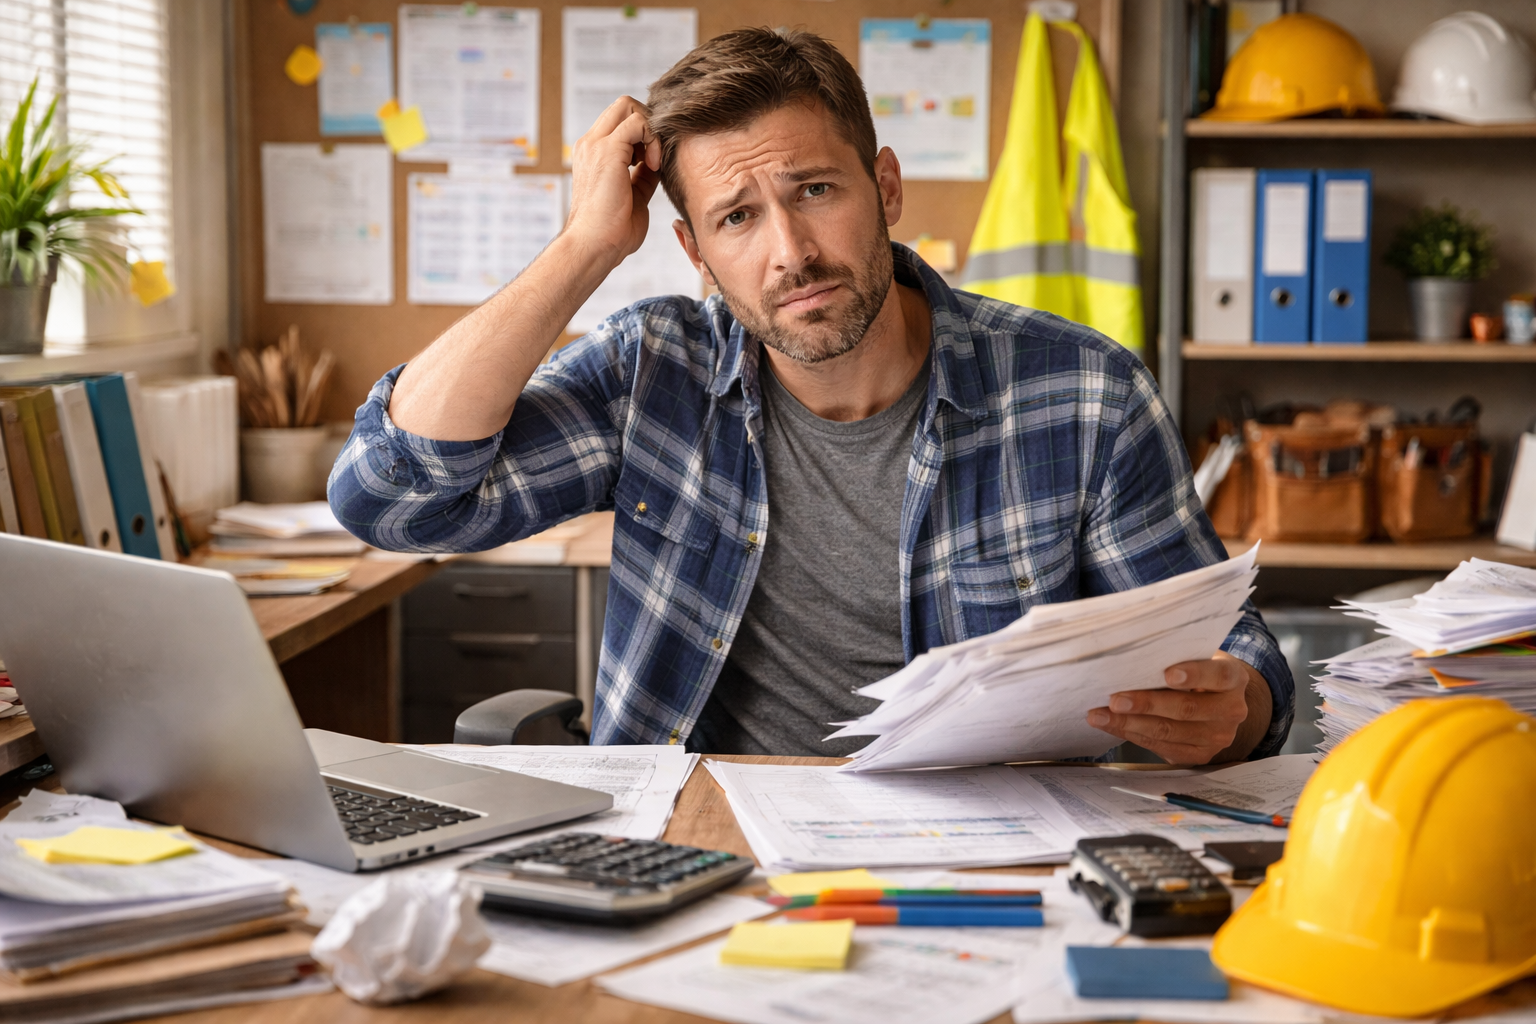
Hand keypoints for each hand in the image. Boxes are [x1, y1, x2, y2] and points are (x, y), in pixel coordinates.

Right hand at [565, 95, 661, 263]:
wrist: (595, 246)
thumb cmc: (612, 232)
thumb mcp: (634, 195)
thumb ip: (643, 175)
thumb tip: (658, 163)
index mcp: (594, 154)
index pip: (620, 122)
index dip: (644, 133)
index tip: (653, 161)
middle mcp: (591, 144)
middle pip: (624, 105)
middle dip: (650, 123)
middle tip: (656, 155)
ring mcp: (596, 145)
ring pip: (629, 106)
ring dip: (652, 131)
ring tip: (654, 163)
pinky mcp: (608, 150)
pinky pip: (638, 121)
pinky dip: (653, 139)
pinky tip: (654, 165)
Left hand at [1085, 652, 1271, 764]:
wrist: (1219, 703)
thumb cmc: (1198, 671)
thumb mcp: (1197, 657)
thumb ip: (1177, 656)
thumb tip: (1131, 656)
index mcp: (1234, 679)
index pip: (1218, 675)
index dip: (1194, 674)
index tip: (1168, 674)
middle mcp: (1231, 710)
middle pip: (1186, 708)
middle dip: (1146, 704)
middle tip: (1115, 699)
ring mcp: (1217, 737)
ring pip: (1169, 731)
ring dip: (1129, 724)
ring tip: (1100, 715)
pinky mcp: (1200, 755)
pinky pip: (1161, 746)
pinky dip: (1132, 735)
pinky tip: (1111, 725)